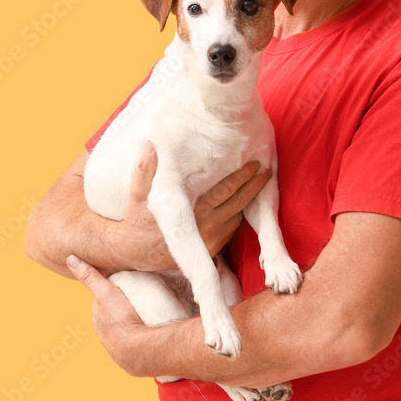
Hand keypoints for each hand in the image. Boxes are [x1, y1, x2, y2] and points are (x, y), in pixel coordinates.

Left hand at [66, 254, 149, 376]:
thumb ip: (90, 276)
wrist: (138, 351)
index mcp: (98, 319)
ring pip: (124, 331)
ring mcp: (118, 347)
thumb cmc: (121, 319)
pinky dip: (140, 337)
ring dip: (132, 324)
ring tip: (146, 317)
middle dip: (121, 309)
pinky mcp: (131, 357)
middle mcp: (104, 335)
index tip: (123, 286)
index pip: (102, 302)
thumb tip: (70, 258)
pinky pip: (136, 343)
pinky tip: (149, 333)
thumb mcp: (105, 292)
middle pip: (113, 317)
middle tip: (137, 300)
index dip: (111, 293)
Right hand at [118, 143, 269, 271]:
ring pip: (239, 217)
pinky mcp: (213, 251)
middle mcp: (207, 228)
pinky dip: (238, 215)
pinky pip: (232, 230)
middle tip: (266, 170)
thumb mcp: (138, 193)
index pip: (227, 190)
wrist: (134, 253)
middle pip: (240, 203)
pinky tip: (240, 203)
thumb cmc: (138, 218)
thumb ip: (145, 170)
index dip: (244, 176)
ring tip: (257, 183)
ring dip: (248, 201)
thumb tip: (150, 147)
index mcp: (194, 211)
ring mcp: (212, 241)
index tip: (256, 164)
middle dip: (255, 186)